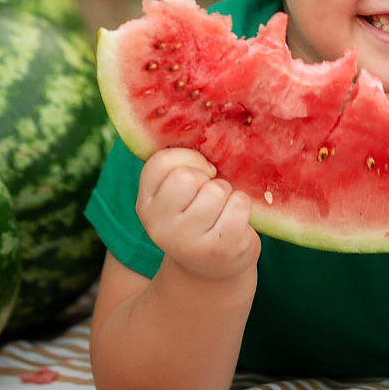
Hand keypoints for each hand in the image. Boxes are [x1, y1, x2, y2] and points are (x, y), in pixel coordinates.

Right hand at [135, 148, 260, 281]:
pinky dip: (243, 208)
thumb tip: (203, 119)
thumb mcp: (174, 195)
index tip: (198, 172)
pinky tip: (235, 224)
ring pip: (217, 190)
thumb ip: (176, 166)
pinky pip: (239, 205)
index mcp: (145, 204)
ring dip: (227, 195)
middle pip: (188, 176)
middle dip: (208, 180)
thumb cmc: (196, 218)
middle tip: (210, 198)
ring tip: (222, 213)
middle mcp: (159, 226)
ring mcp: (187, 241)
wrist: (212, 270)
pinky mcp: (218, 249)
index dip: (188, 159)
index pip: (161, 162)